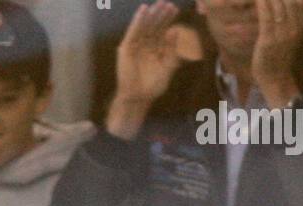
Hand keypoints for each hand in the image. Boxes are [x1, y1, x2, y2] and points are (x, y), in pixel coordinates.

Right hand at [109, 3, 198, 135]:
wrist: (138, 99)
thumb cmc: (153, 87)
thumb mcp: (167, 67)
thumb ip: (171, 50)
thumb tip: (175, 31)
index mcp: (156, 49)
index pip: (162, 31)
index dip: (168, 20)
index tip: (175, 9)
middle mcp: (145, 45)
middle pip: (154, 26)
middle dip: (160, 15)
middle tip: (168, 3)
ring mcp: (135, 46)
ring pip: (144, 27)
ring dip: (150, 15)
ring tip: (158, 4)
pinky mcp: (126, 48)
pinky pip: (133, 32)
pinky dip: (137, 21)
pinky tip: (143, 10)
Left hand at [251, 0, 302, 107]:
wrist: (275, 79)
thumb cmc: (280, 56)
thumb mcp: (292, 35)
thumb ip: (294, 18)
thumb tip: (297, 4)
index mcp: (301, 25)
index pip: (298, 0)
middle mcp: (294, 28)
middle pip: (289, 0)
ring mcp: (282, 34)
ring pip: (277, 5)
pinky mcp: (268, 40)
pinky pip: (265, 16)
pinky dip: (261, 4)